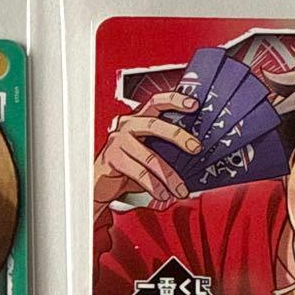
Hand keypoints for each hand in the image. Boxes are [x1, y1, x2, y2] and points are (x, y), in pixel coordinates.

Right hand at [93, 91, 202, 218]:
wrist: (99, 183)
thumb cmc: (126, 168)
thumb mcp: (147, 153)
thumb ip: (164, 149)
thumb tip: (192, 156)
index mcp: (137, 119)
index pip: (156, 102)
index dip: (175, 100)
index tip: (194, 105)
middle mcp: (127, 125)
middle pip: (155, 124)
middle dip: (178, 135)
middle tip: (195, 148)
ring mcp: (118, 140)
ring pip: (150, 157)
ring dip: (169, 176)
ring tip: (180, 190)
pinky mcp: (113, 158)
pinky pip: (139, 172)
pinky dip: (154, 186)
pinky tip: (162, 194)